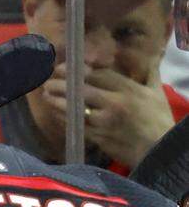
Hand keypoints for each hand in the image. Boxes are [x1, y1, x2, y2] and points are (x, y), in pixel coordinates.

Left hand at [40, 63, 173, 167]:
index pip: (97, 75)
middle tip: (48, 82)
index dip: (76, 71)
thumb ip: (149, 73)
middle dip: (60, 84)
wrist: (159, 150)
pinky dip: (63, 117)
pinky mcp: (98, 136)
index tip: (62, 68)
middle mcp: (114, 103)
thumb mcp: (156, 93)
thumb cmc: (159, 120)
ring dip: (57, 101)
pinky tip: (56, 112)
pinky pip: (75, 125)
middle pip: (80, 90)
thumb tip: (151, 56)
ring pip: (74, 108)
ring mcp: (104, 121)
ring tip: (46, 95)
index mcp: (128, 90)